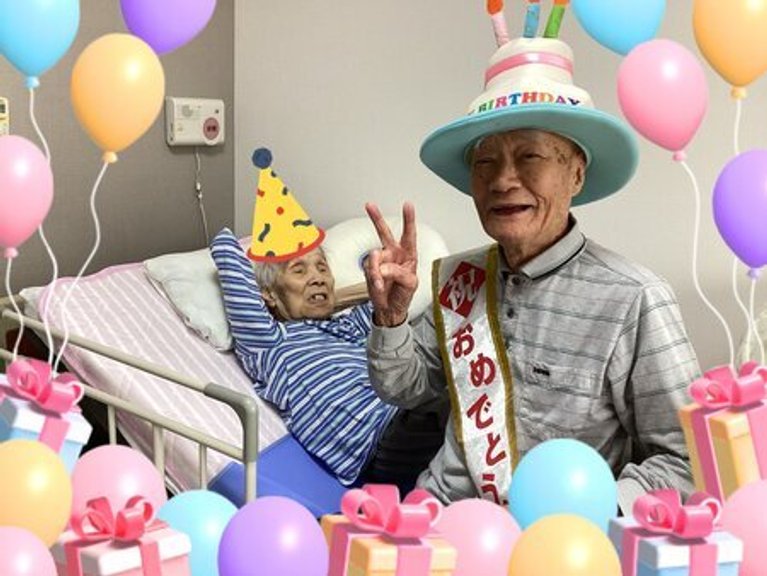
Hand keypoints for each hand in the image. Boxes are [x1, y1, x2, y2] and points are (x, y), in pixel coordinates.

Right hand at [363, 202, 417, 326]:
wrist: (390, 309)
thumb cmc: (404, 295)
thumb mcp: (410, 284)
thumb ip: (398, 273)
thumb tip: (383, 267)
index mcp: (409, 254)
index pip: (409, 234)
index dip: (408, 220)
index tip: (407, 206)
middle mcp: (394, 254)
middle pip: (384, 233)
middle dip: (377, 219)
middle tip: (370, 206)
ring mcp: (381, 261)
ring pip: (375, 257)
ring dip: (377, 271)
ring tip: (381, 283)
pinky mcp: (370, 268)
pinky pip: (369, 269)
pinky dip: (374, 278)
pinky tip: (378, 286)